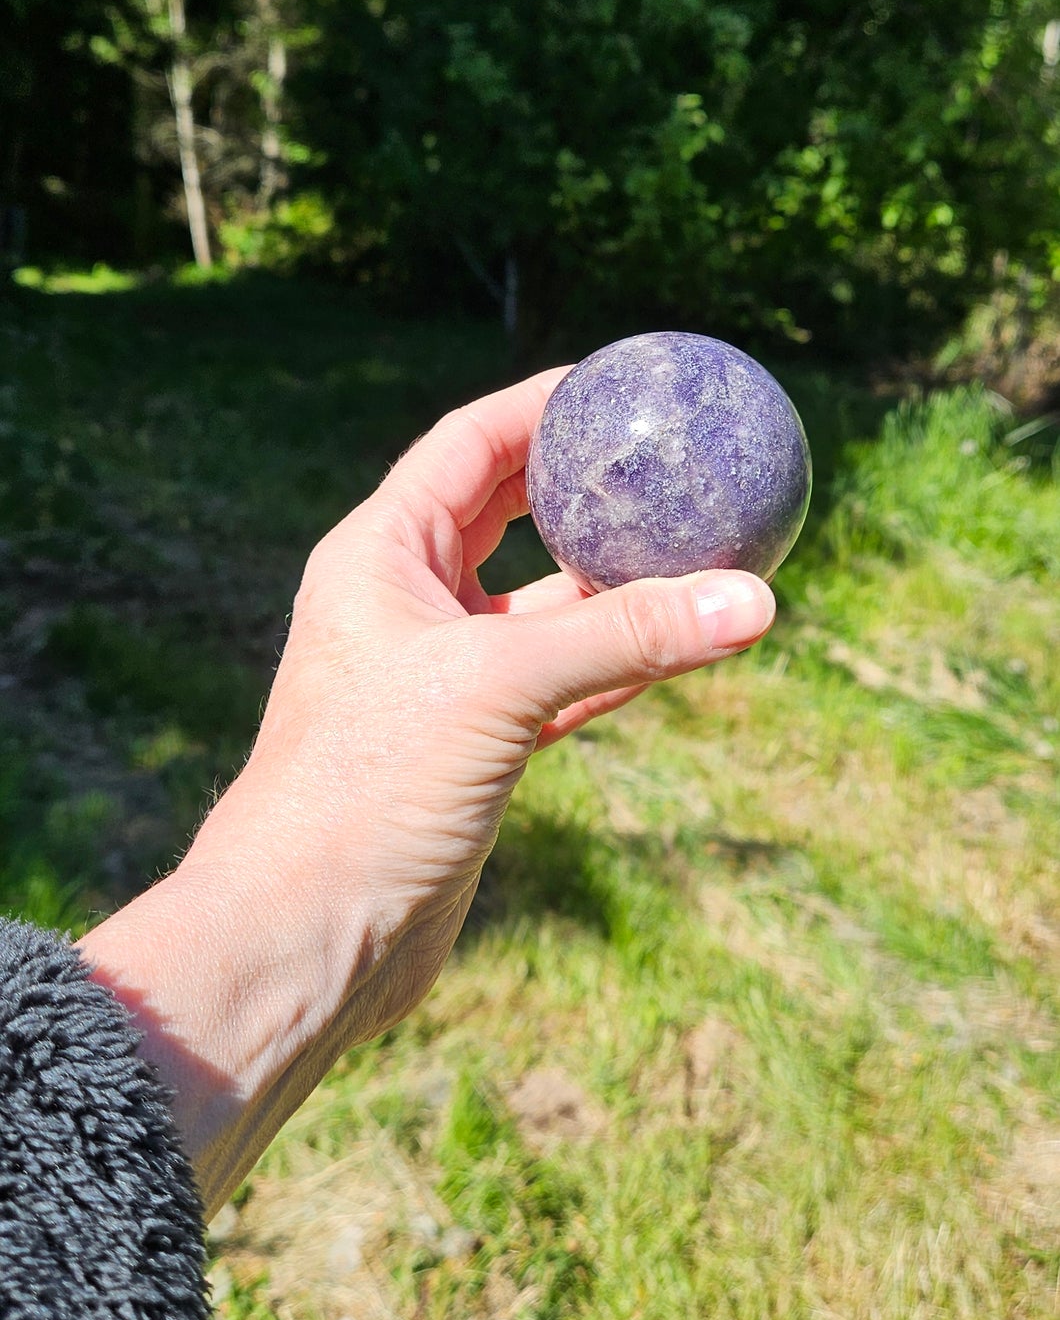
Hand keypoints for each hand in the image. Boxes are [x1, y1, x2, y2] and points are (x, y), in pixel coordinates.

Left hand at [82, 369, 774, 1211]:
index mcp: (380, 555)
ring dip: (621, 583)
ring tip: (707, 544)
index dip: (543, 405)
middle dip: (588, 484)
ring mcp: (443, 678)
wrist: (309, 936)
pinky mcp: (476, 748)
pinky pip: (565, 681)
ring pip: (548, 606)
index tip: (621, 383)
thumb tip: (753, 600)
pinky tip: (691, 640)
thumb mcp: (499, 688)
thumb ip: (625, 636)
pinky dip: (623, 660)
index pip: (470, 444)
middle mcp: (406, 604)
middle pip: (510, 512)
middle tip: (672, 453)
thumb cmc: (365, 790)